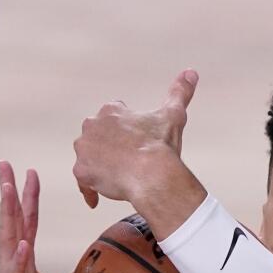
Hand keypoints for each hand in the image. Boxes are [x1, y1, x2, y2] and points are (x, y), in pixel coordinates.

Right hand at [0, 161, 66, 272]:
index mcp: (25, 262)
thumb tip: (98, 262)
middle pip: (11, 221)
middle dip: (9, 192)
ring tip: (7, 189)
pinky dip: (17, 259)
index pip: (27, 223)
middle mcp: (13, 265)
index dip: (28, 198)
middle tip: (6, 164)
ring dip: (6, 214)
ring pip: (6, 240)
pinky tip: (21, 244)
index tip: (30, 172)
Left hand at [73, 69, 196, 208]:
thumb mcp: (172, 115)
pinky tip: (98, 200)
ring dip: (97, 168)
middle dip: (107, 149)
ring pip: (88, 159)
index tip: (134, 143)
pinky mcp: (81, 171)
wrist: (151, 174)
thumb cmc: (161, 145)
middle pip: (97, 140)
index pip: (112, 119)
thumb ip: (179, 92)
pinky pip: (82, 181)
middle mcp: (91, 125)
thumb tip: (191, 72)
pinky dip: (89, 190)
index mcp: (110, 111)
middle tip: (125, 164)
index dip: (123, 132)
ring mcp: (84, 149)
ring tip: (115, 180)